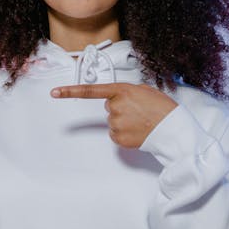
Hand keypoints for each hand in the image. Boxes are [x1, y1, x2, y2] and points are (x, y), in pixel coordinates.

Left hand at [50, 81, 177, 148]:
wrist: (173, 128)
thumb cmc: (162, 108)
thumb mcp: (144, 90)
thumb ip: (127, 92)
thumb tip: (119, 99)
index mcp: (121, 91)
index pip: (90, 91)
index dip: (70, 92)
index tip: (55, 93)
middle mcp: (115, 107)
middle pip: (109, 107)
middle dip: (121, 108)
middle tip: (138, 111)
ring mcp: (115, 124)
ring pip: (112, 121)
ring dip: (124, 121)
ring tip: (141, 121)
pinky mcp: (118, 138)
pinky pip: (115, 134)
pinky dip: (125, 133)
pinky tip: (137, 131)